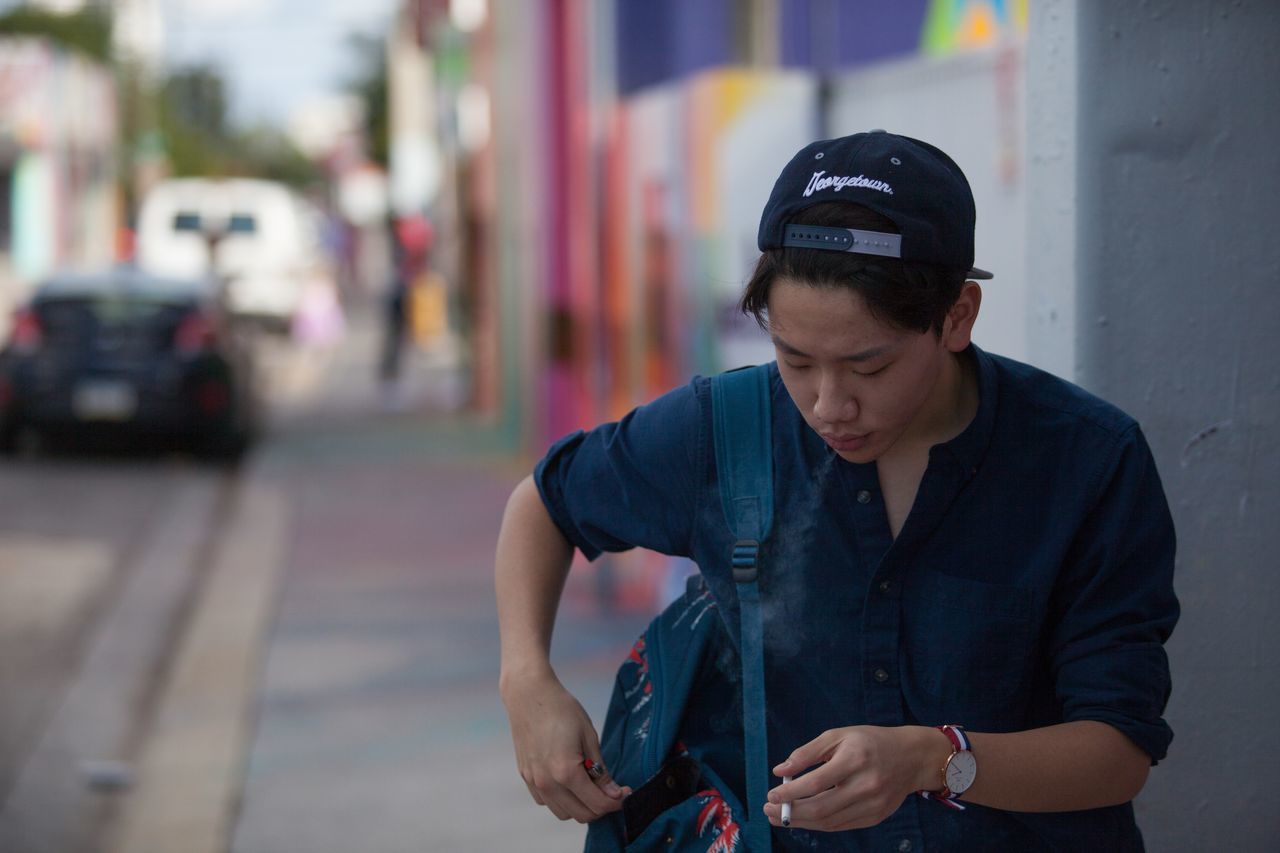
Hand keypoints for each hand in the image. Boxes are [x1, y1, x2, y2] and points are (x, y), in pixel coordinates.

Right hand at [501, 671, 631, 821]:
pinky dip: (562, 799)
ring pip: (563, 813)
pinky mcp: (526, 777)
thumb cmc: (562, 709)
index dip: (616, 802)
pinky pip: (547, 802)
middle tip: (611, 790)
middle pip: (581, 814)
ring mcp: (534, 782)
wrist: (529, 694)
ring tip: (590, 785)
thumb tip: (613, 793)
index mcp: (566, 772)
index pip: (597, 804)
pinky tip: (569, 780)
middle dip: (601, 807)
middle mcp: (547, 783)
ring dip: (581, 806)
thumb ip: (600, 769)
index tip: (625, 792)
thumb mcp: (589, 736)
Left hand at [762, 725, 944, 831]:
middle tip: (769, 810)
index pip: (816, 783)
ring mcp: (873, 804)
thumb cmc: (868, 742)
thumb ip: (807, 753)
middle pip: (821, 808)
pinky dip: (820, 824)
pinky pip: (842, 825)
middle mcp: (866, 784)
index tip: (770, 795)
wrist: (911, 757)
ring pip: (830, 822)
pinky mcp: (876, 817)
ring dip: (801, 822)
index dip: (790, 792)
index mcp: (854, 759)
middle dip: (790, 812)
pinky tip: (804, 818)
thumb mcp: (838, 735)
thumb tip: (779, 771)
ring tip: (781, 817)